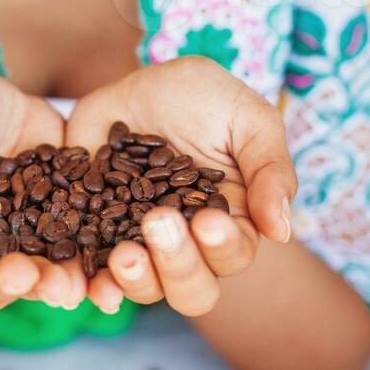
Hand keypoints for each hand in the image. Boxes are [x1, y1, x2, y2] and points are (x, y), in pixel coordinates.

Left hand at [65, 56, 297, 316]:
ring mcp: (138, 241)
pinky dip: (90, 283)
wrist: (142, 81)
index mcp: (230, 224)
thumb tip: (282, 230)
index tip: (208, 221)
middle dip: (177, 264)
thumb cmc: (207, 97)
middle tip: (159, 222)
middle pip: (190, 288)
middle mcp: (186, 244)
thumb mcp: (249, 119)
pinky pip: (91, 271)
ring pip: (143, 286)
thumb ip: (270, 170)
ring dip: (135, 279)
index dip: (222, 247)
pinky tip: (87, 283)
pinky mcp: (95, 229)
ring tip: (123, 254)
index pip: (233, 254)